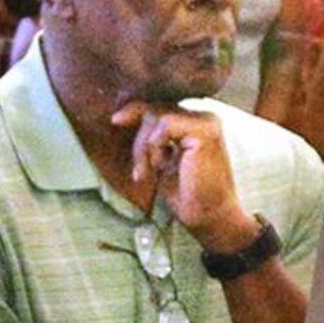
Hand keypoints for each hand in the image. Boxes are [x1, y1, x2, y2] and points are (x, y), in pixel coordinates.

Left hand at [112, 99, 254, 251]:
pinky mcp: (205, 132)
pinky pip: (165, 125)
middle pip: (155, 110)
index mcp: (196, 123)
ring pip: (157, 117)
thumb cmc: (186, 194)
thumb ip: (152, 139)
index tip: (115, 120)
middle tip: (140, 172)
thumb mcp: (162, 159)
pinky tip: (161, 165)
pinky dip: (155, 146)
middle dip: (139, 141)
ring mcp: (207, 123)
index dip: (135, 110)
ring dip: (144, 147)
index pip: (161, 106)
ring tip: (149, 171)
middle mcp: (204, 118)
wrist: (208, 215)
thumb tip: (123, 117)